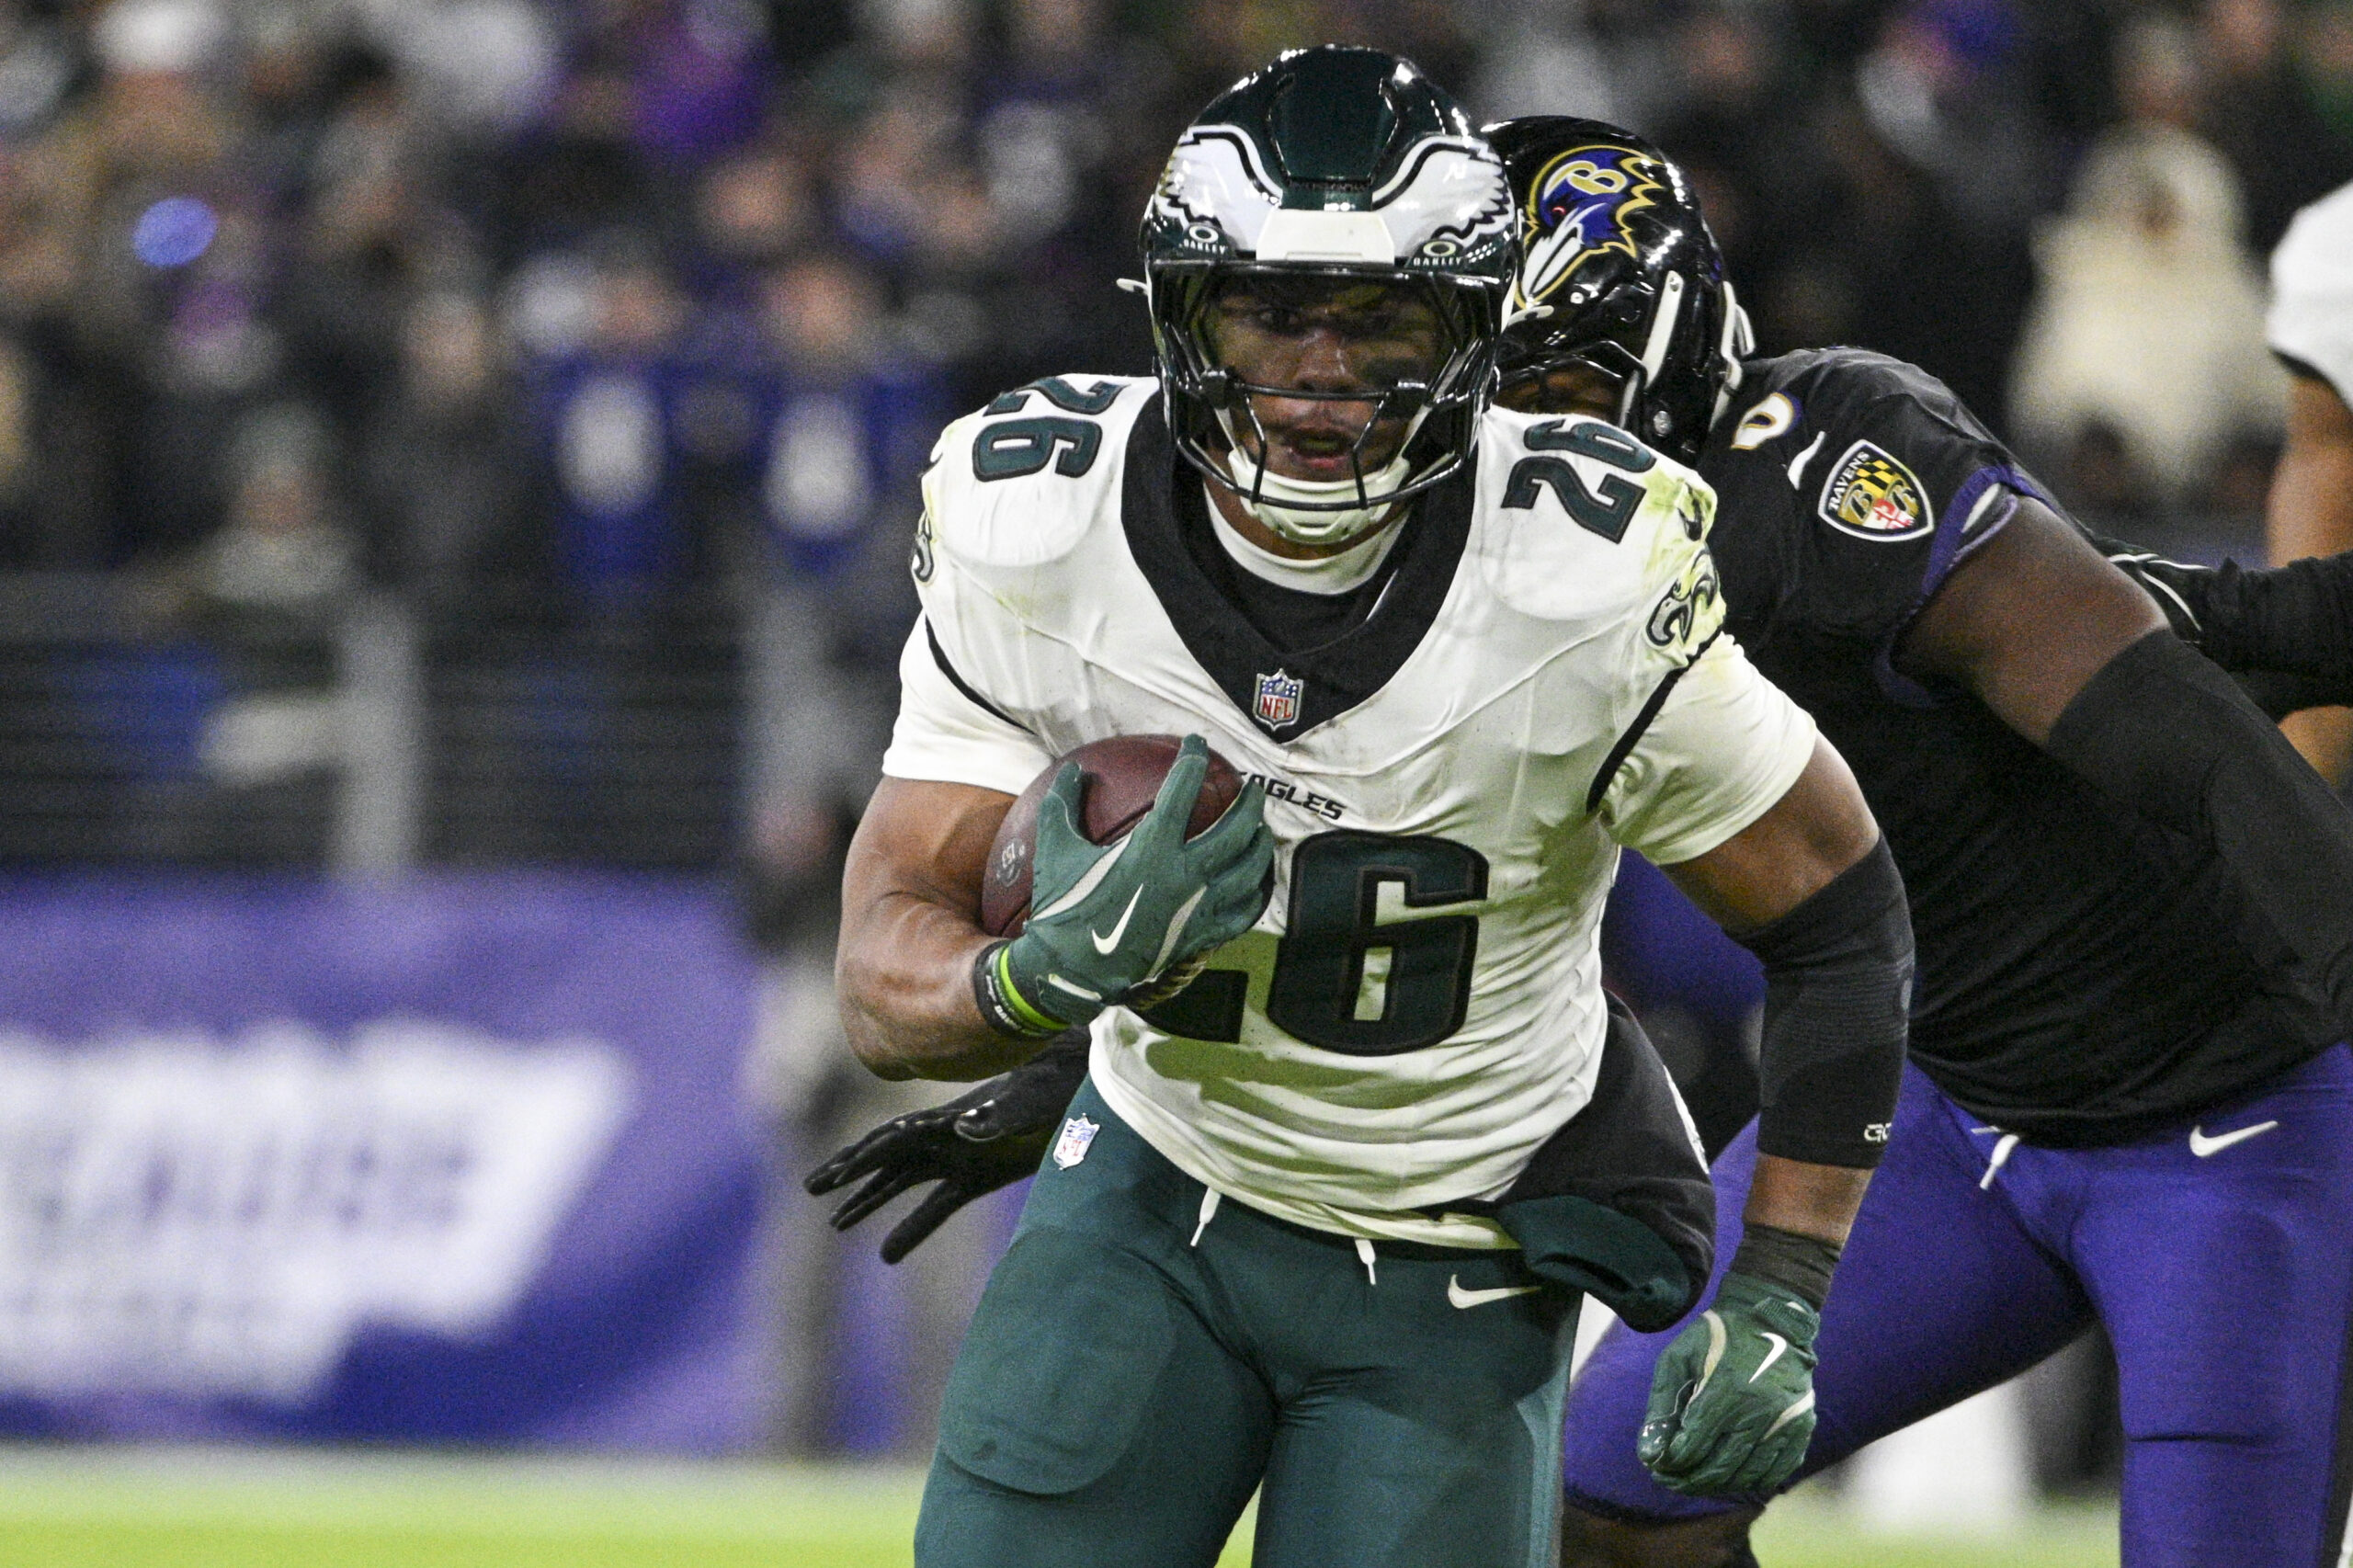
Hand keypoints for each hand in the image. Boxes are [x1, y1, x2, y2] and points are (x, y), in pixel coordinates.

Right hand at [803, 1035, 1088, 1261]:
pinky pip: (936, 1206)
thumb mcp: (1031, 1101)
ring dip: (869, 1200)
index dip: (863, 1157)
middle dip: (848, 1172)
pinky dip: (910, 1227)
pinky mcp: (980, 1176)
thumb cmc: (1060, 1088)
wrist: (1086, 1085)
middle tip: (810, 1188)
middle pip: (886, 1155)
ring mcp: (961, 1155)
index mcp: (954, 1117)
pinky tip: (887, 1252)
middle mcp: (947, 1135)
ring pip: (902, 1181)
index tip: (831, 1177)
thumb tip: (961, 1126)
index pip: (897, 1138)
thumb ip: (999, 1115)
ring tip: (835, 1225)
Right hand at [1000, 735, 1272, 1028]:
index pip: (1183, 789)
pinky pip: (1245, 912)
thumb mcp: (1057, 851)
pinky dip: (1258, 893)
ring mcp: (1199, 907)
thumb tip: (1074, 771)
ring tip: (1260, 828)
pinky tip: (1258, 881)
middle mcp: (1184, 874)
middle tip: (1250, 788)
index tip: (1196, 744)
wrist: (1073, 971)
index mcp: (1150, 848)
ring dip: (1261, 843)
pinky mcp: (1203, 935)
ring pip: (1250, 868)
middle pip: (1236, 828)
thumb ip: (1063, 805)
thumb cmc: (1064, 908)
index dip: (1193, 758)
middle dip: (1250, 801)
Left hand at [1637, 1271, 1819, 1496]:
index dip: (1669, 1464)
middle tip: (1670, 1481)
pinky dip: (1752, 1482)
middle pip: (1718, 1469)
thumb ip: (1661, 1406)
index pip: (1692, 1447)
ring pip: (1746, 1476)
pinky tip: (1732, 1477)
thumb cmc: (1715, 1338)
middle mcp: (1758, 1411)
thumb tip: (1649, 1454)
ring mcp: (1784, 1421)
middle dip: (1687, 1482)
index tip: (1656, 1465)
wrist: (1771, 1318)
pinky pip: (1776, 1471)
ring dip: (1716, 1487)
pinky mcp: (1801, 1427)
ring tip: (1695, 1482)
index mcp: (1725, 1391)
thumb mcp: (1678, 1359)